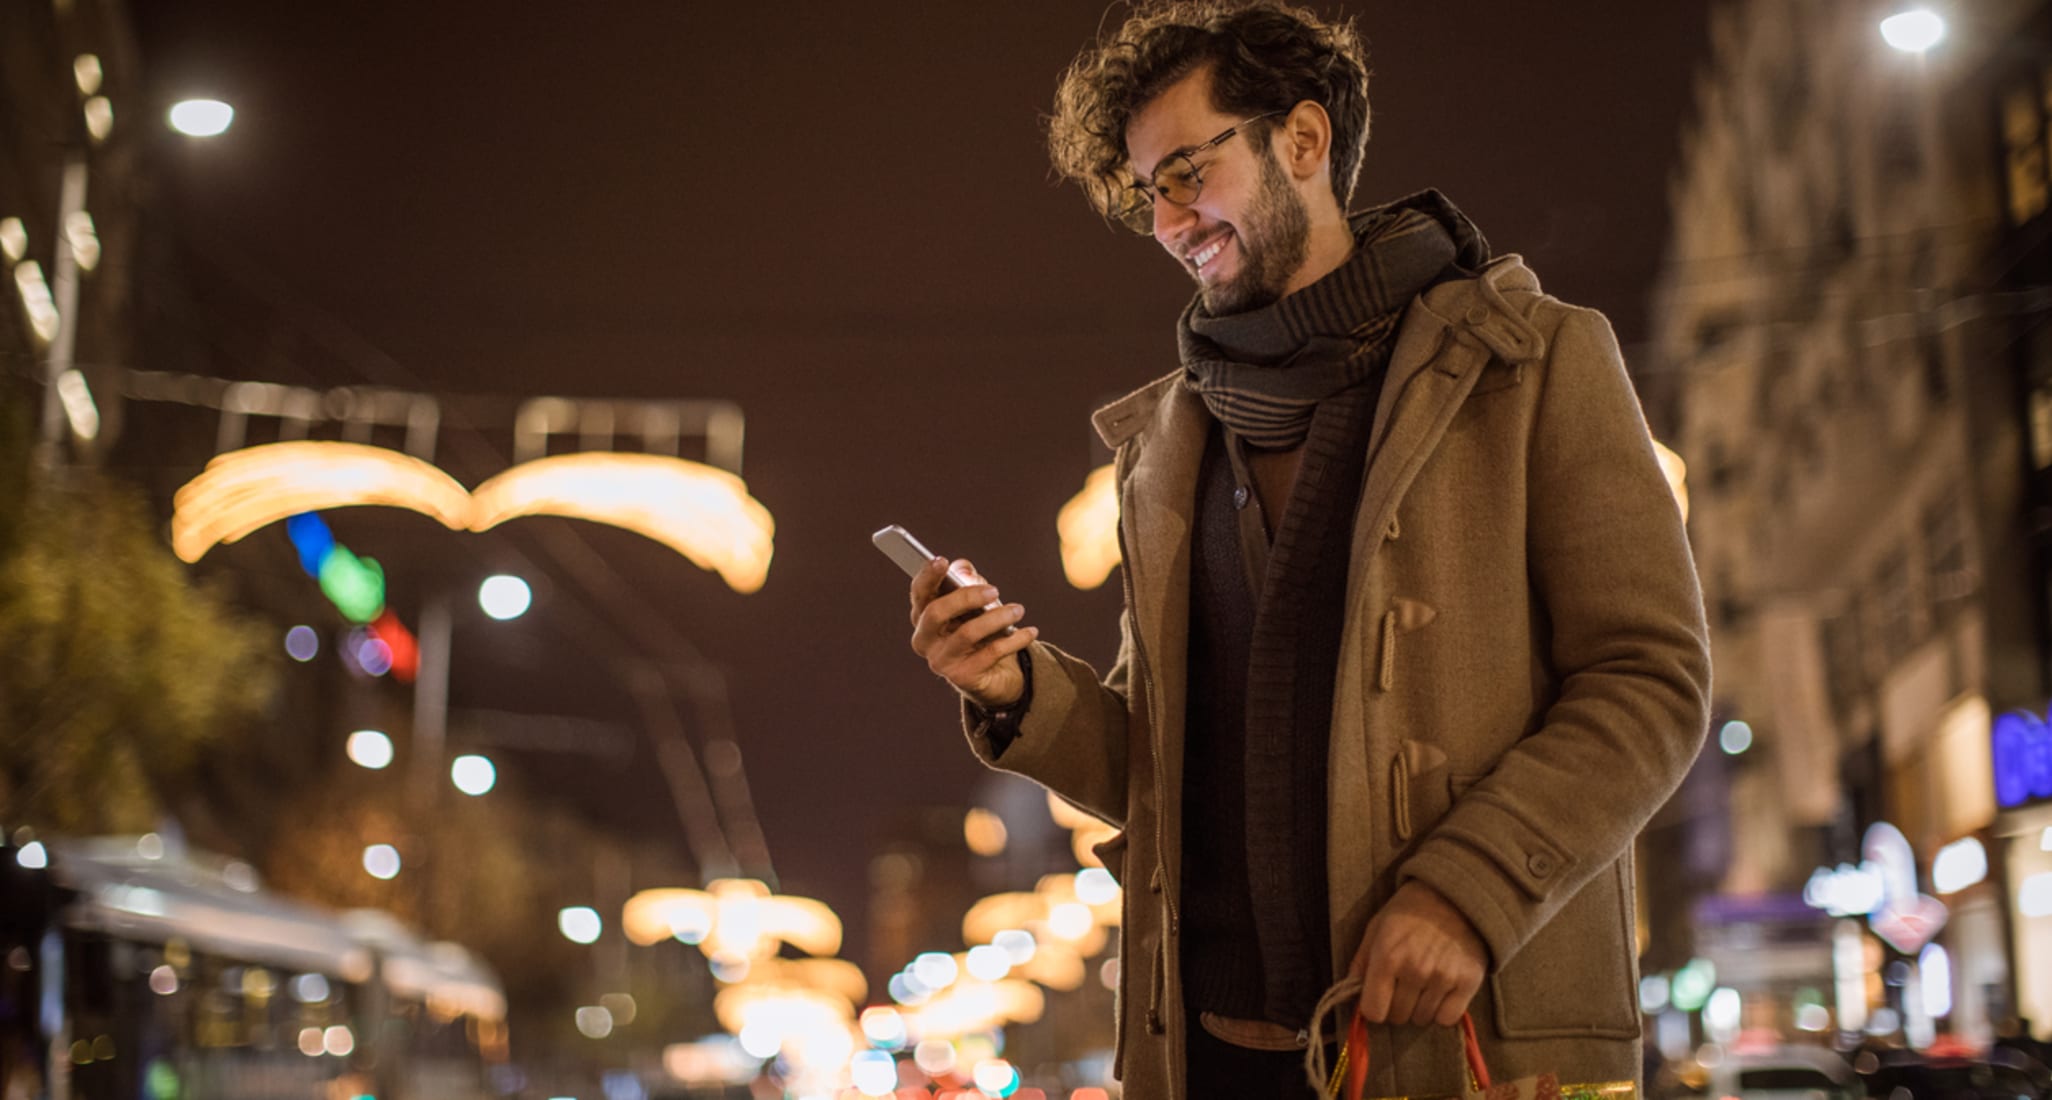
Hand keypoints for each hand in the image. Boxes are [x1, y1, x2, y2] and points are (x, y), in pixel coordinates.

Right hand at [909, 557, 1037, 707]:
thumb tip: (962, 569)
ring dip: (997, 618)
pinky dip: (1014, 640)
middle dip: (966, 597)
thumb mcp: (975, 603)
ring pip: (967, 633)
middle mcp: (925, 640)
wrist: (994, 673)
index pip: (920, 593)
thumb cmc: (981, 630)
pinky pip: (991, 653)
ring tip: (1018, 610)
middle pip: (937, 612)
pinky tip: (1030, 632)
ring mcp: (941, 661)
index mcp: (923, 617)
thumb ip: (968, 581)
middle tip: (994, 590)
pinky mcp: (962, 677)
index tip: (941, 561)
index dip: (928, 576)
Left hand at [1349, 881, 1487, 1027]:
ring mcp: (1443, 977)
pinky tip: (1441, 992)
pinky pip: (1448, 1019)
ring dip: (1420, 1008)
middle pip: (1398, 1017)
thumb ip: (1362, 961)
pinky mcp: (1468, 982)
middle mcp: (1415, 970)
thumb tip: (1351, 991)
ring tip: (1424, 983)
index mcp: (1388, 956)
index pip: (1374, 1011)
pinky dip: (1443, 1011)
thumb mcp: (1377, 927)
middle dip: (1396, 1006)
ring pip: (1423, 1019)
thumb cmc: (1409, 912)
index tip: (1379, 998)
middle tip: (1403, 986)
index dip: (1374, 1007)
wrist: (1454, 896)